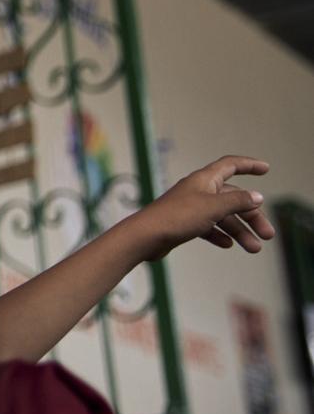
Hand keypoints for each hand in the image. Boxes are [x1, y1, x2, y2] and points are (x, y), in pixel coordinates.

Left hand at [134, 155, 273, 258]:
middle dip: (252, 215)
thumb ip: (237, 201)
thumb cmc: (177, 218)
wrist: (145, 237)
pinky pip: (207, 227)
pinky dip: (219, 234)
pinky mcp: (183, 224)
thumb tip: (257, 196)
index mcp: (204, 180)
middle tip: (268, 235)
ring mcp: (190, 208)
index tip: (266, 168)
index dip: (248, 165)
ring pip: (222, 216)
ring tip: (254, 248)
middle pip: (232, 198)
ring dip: (239, 231)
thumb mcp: (213, 207)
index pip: (230, 165)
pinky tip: (227, 245)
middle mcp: (198, 191)